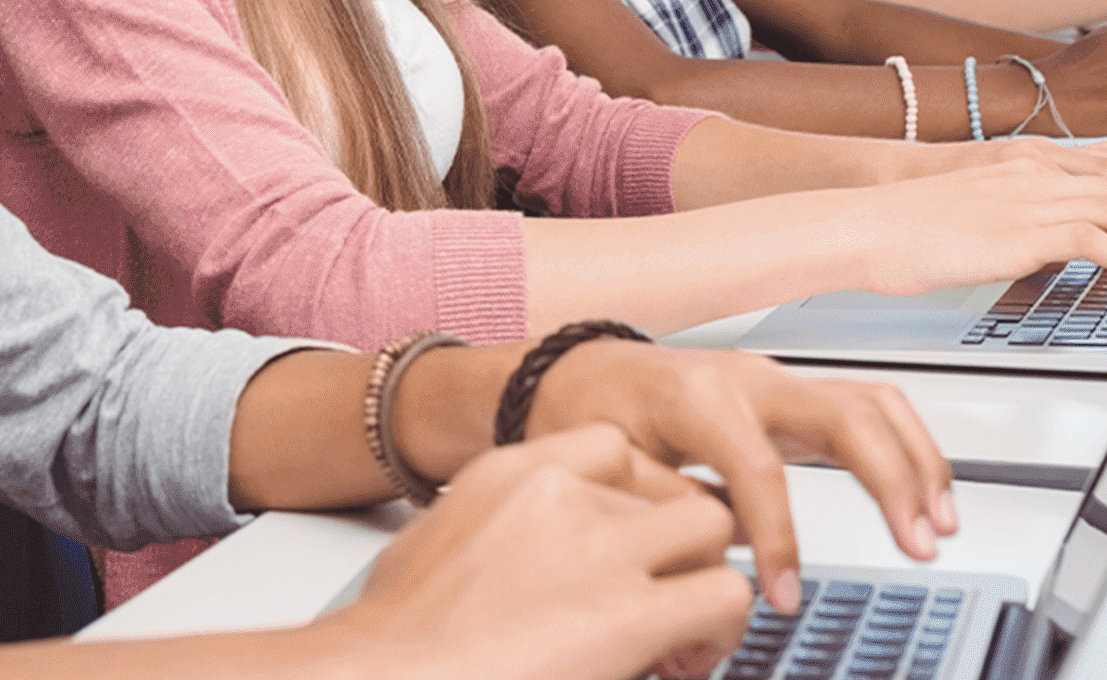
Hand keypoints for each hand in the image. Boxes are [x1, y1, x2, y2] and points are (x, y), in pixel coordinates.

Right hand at [328, 425, 756, 679]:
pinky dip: (718, 633)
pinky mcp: (628, 612)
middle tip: (662, 607)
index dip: (638, 499)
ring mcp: (598, 548)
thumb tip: (512, 576)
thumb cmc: (392, 644)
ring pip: (712, 528)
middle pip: (668, 490)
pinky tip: (680, 664)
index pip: (612, 448)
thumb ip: (491, 540)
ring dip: (707, 582)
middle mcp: (560, 496)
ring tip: (682, 641)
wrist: (380, 675)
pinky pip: (726, 595)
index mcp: (510, 476)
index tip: (634, 545)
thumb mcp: (434, 553)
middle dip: (677, 550)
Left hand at [524, 345, 957, 605]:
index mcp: (699, 397)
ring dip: (915, 460)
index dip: (779, 540)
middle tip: (918, 545)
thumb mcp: (610, 461)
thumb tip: (719, 548)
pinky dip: (905, 446)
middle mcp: (749, 379)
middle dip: (891, 481)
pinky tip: (925, 491)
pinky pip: (868, 407)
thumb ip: (663, 502)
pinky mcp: (793, 395)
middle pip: (845, 416)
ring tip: (938, 524)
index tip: (784, 595)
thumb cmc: (592, 411)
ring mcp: (777, 382)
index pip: (759, 470)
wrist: (584, 371)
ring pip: (871, 402)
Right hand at [843, 151, 1106, 293]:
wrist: (870, 223)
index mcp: (1019, 162)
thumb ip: (1012, 212)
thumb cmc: (905, 221)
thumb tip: (1040, 239)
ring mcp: (1029, 201)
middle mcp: (1032, 174)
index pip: (1099, 165)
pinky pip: (1092, 240)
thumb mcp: (970, 206)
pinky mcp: (1022, 233)